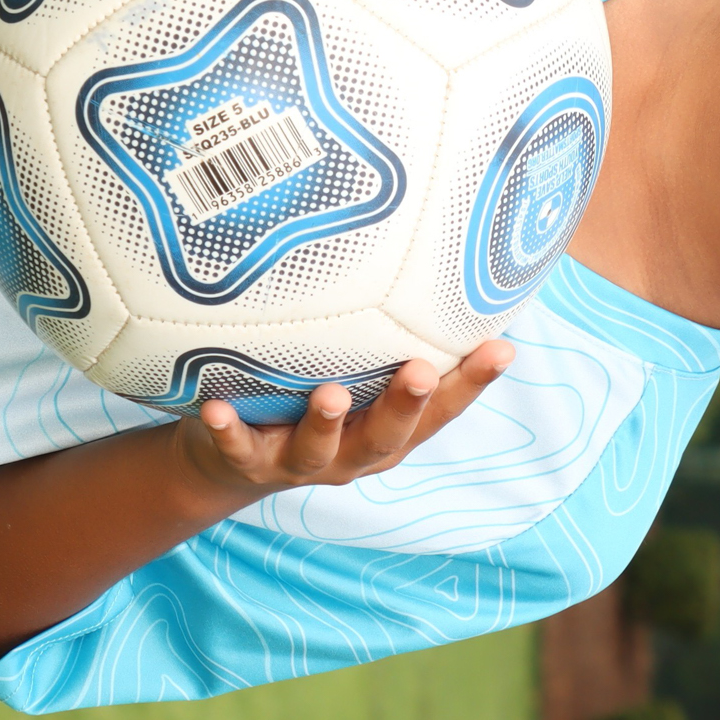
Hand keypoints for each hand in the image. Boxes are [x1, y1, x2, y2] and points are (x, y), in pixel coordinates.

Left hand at [171, 341, 513, 506]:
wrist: (225, 462)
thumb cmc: (305, 398)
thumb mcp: (353, 373)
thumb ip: (382, 335)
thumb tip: (432, 256)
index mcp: (387, 431)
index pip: (440, 410)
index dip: (473, 383)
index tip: (502, 348)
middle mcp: (351, 451)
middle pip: (387, 437)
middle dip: (405, 406)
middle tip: (420, 373)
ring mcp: (299, 461)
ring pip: (318, 450)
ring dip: (325, 423)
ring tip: (329, 394)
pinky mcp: (245, 462)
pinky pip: (236, 448)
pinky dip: (229, 431)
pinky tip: (217, 409)